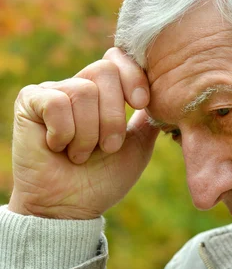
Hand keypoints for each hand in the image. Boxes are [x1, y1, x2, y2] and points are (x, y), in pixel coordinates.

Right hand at [9, 48, 158, 218]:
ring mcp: (53, 92)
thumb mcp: (137, 147)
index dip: (133, 76)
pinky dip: (64, 133)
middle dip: (113, 117)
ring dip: (88, 134)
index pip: (119, 60)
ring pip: (83, 92)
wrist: (70, 208)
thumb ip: (149, 118)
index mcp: (104, 94)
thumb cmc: (102, 180)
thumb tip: (165, 93)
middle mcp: (78, 87)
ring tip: (80, 155)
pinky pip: (57, 104)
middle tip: (107, 148)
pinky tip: (57, 148)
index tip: (141, 103)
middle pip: (105, 71)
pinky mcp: (29, 101)